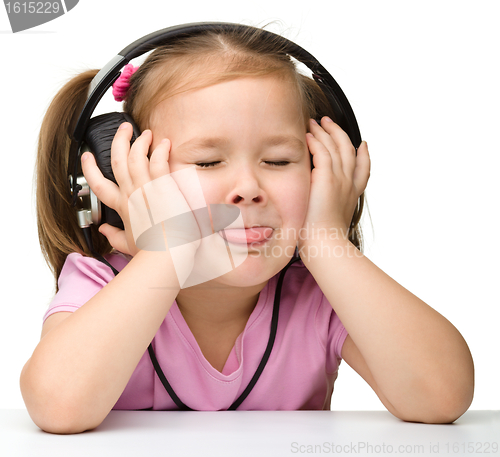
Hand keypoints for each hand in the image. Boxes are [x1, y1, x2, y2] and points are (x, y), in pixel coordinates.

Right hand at [81, 123, 196, 257]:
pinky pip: (158, 161)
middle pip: (117, 161)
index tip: (87, 157)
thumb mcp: (128, 244)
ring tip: (144, 132)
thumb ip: (114, 236)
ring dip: (139, 141)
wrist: (168, 253)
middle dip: (118, 141)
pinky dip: (160, 150)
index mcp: (122, 207)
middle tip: (123, 128)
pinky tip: (164, 143)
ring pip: (136, 156)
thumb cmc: (152, 251)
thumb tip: (103, 231)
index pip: (99, 185)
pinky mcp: (162, 187)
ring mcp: (146, 189)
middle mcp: (131, 194)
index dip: (90, 169)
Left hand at [299, 117, 369, 247]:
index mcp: (352, 195)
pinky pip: (322, 152)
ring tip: (315, 122)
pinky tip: (308, 135)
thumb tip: (320, 214)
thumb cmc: (324, 241)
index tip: (362, 145)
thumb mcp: (332, 223)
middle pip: (348, 150)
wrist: (326, 246)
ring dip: (325, 131)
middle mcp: (349, 184)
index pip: (362, 169)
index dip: (364, 154)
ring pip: (335, 146)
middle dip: (339, 133)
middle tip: (328, 122)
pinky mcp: (326, 178)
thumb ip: (328, 211)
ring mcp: (339, 180)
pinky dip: (316, 141)